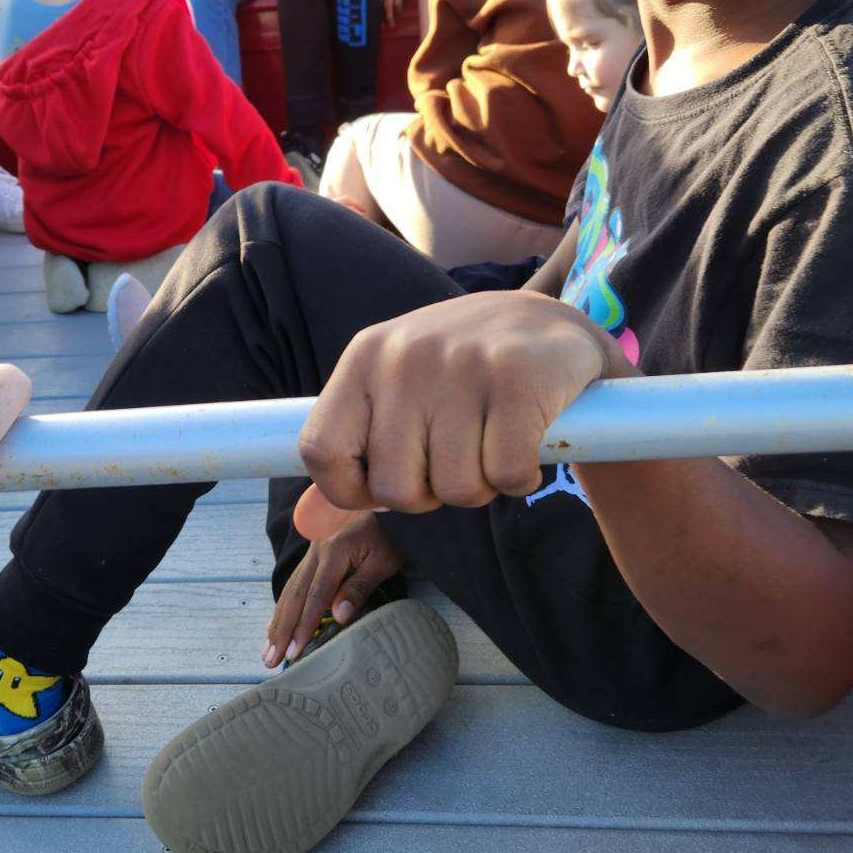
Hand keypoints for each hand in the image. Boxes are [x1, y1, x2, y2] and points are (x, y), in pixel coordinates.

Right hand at [263, 494, 405, 665]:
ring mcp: (313, 550)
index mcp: (334, 552)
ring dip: (278, 621)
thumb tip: (337, 616)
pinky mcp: (315, 552)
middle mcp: (317, 551)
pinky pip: (294, 581)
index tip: (294, 652)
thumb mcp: (384, 559)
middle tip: (270, 660)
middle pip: (294, 596)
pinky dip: (284, 605)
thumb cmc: (391, 532)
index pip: (315, 597)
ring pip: (290, 589)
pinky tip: (277, 620)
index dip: (304, 627)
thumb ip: (360, 586)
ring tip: (268, 648)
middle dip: (282, 630)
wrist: (385, 500)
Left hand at [299, 290, 628, 517]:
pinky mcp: (518, 378)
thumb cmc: (460, 372)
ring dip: (481, 486)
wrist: (547, 324)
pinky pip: (507, 475)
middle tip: (456, 458)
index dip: (352, 491)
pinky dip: (521, 478)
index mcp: (365, 356)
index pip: (321, 451)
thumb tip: (305, 527)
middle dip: (432, 495)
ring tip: (491, 445)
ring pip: (458, 489)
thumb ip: (349, 458)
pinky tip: (526, 446)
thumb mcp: (394, 397)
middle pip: (396, 489)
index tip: (391, 482)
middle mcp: (406, 355)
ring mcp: (463, 363)